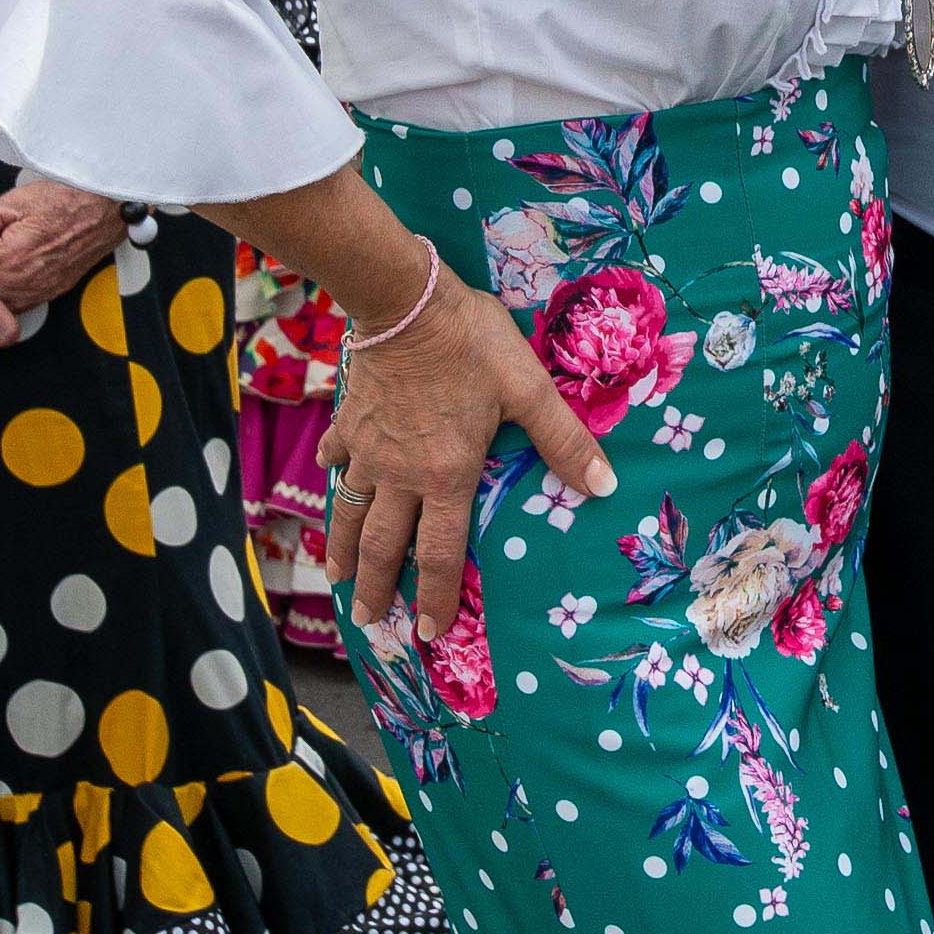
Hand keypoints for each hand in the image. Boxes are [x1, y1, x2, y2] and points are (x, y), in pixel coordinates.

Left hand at [0, 180, 125, 309]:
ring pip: (3, 306)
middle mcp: (26, 281)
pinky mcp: (55, 291)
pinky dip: (13, 294)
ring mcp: (42, 289)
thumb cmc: (66, 199)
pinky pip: (24, 304)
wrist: (104, 206)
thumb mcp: (11, 199)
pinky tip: (12, 275)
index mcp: (10, 259)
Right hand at [328, 264, 618, 641]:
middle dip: (376, 587)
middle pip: (384, 544)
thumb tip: (604, 486)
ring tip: (338, 577)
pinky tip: (329, 478)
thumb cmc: (472, 344)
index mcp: (446, 476)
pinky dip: (332, 471)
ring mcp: (369, 448)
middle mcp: (401, 474)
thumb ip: (563, 440)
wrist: (405, 302)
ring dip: (344, 547)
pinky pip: (336, 454)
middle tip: (366, 619)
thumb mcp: (529, 389)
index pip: (440, 554)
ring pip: (351, 510)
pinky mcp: (349, 419)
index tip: (427, 632)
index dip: (436, 597)